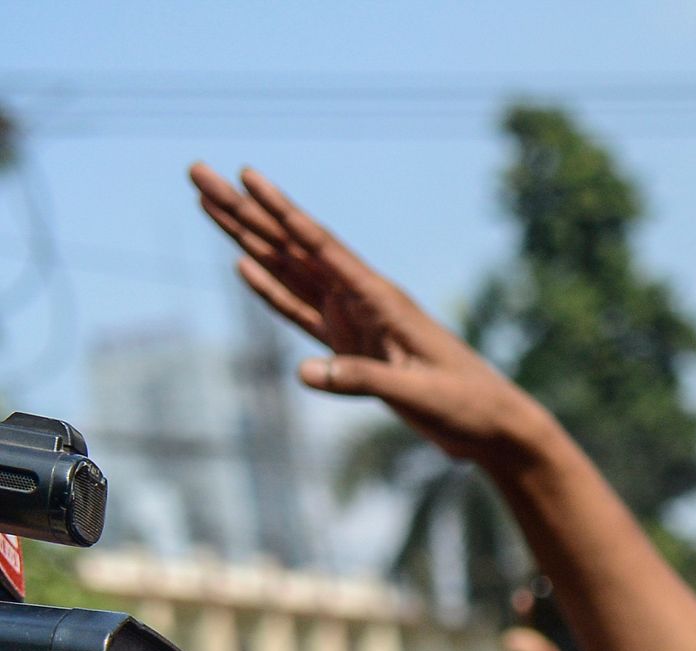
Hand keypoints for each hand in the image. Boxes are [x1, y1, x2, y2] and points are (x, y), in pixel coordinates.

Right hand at [190, 165, 548, 462]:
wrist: (492, 427)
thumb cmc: (466, 405)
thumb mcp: (417, 394)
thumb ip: (362, 379)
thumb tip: (305, 373)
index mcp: (379, 298)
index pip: (320, 245)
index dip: (281, 211)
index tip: (246, 176)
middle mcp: (361, 298)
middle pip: (290, 244)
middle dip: (243, 209)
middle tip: (197, 172)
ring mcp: (353, 318)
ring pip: (287, 269)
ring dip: (246, 237)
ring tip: (206, 203)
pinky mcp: (350, 345)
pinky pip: (300, 311)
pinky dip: (270, 290)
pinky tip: (242, 265)